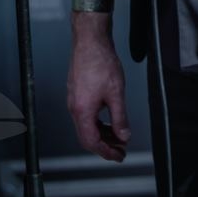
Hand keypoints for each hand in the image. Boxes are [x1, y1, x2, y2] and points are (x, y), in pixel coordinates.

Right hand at [67, 12, 130, 161]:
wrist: (90, 40)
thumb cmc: (100, 61)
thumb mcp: (116, 93)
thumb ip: (120, 117)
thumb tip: (123, 135)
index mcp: (82, 111)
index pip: (92, 142)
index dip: (106, 152)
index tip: (119, 156)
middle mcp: (74, 107)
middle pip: (87, 136)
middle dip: (105, 145)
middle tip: (120, 149)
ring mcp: (74, 99)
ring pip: (86, 126)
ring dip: (102, 133)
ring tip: (117, 135)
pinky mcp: (76, 92)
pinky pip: (86, 114)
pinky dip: (98, 122)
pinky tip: (108, 118)